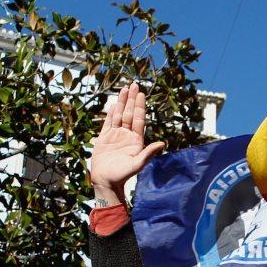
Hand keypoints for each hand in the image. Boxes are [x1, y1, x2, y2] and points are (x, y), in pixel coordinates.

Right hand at [89, 83, 164, 204]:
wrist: (106, 182)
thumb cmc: (122, 175)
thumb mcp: (137, 164)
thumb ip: (148, 153)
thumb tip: (162, 143)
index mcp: (136, 140)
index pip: (138, 119)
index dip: (140, 106)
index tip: (141, 94)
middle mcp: (126, 135)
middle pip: (130, 113)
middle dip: (132, 99)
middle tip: (134, 84)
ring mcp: (115, 136)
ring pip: (119, 115)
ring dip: (122, 102)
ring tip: (124, 89)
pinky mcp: (104, 138)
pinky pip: (108, 122)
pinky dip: (111, 113)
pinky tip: (114, 104)